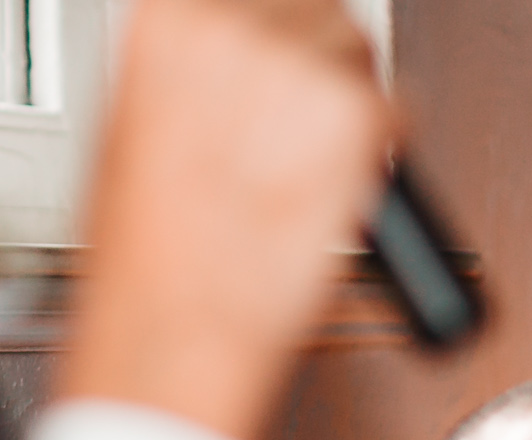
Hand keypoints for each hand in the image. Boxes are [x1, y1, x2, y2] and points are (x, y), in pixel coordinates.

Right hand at [62, 0, 388, 439]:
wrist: (179, 317)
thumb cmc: (155, 250)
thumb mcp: (139, 125)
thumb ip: (198, 76)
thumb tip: (243, 71)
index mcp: (169, 16)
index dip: (277, 27)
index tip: (283, 59)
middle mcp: (233, 24)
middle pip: (315, 8)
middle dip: (320, 62)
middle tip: (307, 124)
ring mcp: (297, 66)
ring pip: (356, 52)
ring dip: (353, 101)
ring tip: (314, 165)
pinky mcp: (355, 115)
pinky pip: (392, 110)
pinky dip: (380, 150)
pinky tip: (336, 188)